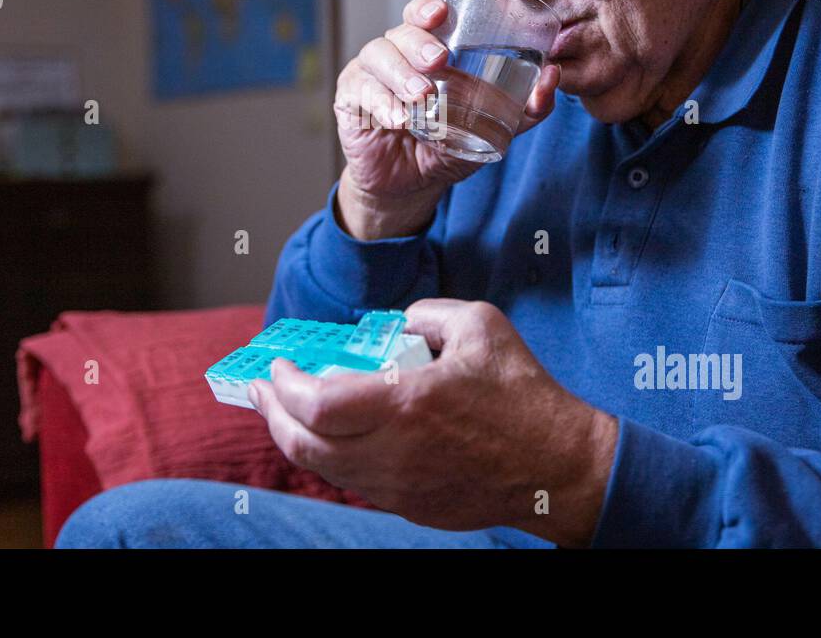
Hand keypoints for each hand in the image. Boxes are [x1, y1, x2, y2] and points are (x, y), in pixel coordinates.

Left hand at [249, 298, 617, 546]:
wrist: (559, 467)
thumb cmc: (524, 395)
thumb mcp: (480, 325)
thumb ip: (425, 314)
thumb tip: (392, 325)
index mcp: (406, 405)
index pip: (315, 405)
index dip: (283, 386)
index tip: (277, 366)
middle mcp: (393, 453)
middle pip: (304, 445)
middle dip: (271, 414)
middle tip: (261, 390)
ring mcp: (399, 487)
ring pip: (325, 469)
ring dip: (297, 438)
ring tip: (286, 411)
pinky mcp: (411, 506)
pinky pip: (355, 482)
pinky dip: (331, 457)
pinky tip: (334, 435)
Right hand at [333, 0, 560, 237]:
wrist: (411, 185)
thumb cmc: (448, 145)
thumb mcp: (493, 129)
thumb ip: (525, 108)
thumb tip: (552, 75)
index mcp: (427, 49)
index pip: (423, 15)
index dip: (427, 8)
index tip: (440, 13)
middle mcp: (397, 55)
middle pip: (400, 32)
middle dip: (418, 42)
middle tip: (438, 60)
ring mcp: (370, 75)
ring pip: (378, 57)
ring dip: (400, 74)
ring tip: (420, 94)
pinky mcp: (350, 100)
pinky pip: (360, 92)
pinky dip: (380, 103)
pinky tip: (396, 118)